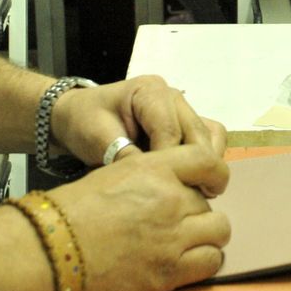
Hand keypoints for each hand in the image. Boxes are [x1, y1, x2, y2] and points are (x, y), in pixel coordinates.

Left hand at [51, 75, 227, 177]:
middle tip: (185, 199)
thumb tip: (152, 184)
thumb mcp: (98, 139)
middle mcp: (173, 96)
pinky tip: (193, 181)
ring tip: (193, 191)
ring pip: (212, 135)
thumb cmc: (85, 123)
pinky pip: (210, 138)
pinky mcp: (187, 121)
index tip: (162, 192)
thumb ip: (126, 157)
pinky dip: (207, 160)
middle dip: (194, 167)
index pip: (170, 130)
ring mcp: (183, 108)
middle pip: (198, 133)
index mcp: (150, 91)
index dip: (169, 162)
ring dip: (207, 164)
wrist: (79, 115)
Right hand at [51, 143, 230, 290]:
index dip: (216, 175)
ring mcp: (171, 238)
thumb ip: (154, 176)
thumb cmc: (74, 211)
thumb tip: (178, 187)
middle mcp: (169, 200)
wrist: (51, 249)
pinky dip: (205, 261)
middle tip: (176, 221)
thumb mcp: (115, 173)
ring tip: (186, 241)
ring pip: (218, 231)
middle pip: (209, 202)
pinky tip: (187, 260)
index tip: (213, 185)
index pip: (208, 162)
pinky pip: (211, 262)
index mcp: (155, 169)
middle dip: (195, 211)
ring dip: (206, 235)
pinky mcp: (168, 273)